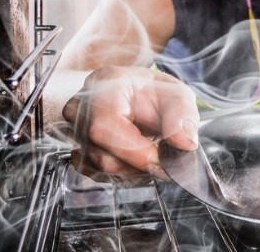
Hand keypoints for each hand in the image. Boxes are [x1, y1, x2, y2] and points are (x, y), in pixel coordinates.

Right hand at [62, 66, 199, 182]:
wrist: (137, 98)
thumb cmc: (155, 94)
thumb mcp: (178, 95)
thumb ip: (183, 116)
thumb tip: (185, 143)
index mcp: (106, 84)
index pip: (104, 124)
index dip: (133, 151)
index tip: (160, 162)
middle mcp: (81, 106)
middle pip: (99, 152)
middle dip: (137, 164)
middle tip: (162, 160)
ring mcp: (74, 131)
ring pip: (98, 168)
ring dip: (132, 171)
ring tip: (151, 154)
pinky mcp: (78, 152)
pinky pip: (96, 175)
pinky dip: (122, 175)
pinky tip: (137, 161)